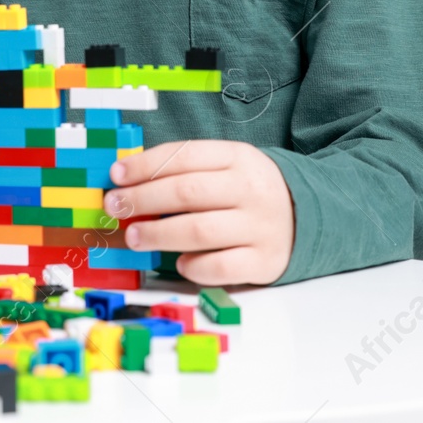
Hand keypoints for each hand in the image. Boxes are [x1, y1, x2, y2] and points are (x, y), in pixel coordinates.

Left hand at [105, 139, 293, 285]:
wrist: (306, 216)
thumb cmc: (248, 191)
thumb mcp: (226, 167)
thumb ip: (185, 171)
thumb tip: (128, 182)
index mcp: (239, 157)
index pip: (184, 156)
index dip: (145, 165)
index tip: (116, 175)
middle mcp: (251, 189)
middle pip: (186, 193)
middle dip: (143, 200)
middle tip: (116, 207)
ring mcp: (259, 227)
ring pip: (198, 231)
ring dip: (158, 235)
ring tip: (134, 237)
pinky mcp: (264, 261)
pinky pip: (220, 267)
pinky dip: (193, 266)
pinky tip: (180, 262)